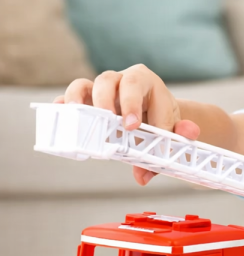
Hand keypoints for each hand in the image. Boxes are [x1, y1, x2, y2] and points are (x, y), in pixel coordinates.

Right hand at [54, 65, 199, 184]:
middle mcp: (121, 80)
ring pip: (84, 85)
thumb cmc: (163, 120)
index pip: (136, 85)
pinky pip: (72, 99)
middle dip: (106, 100)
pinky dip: (64, 104)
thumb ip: (167, 148)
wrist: (158, 114)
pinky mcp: (87, 101)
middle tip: (108, 121)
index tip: (131, 126)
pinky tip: (59, 113)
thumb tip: (143, 176)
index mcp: (145, 82)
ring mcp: (101, 90)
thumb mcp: (170, 131)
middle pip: (108, 79)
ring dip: (78, 99)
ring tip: (76, 114)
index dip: (132, 103)